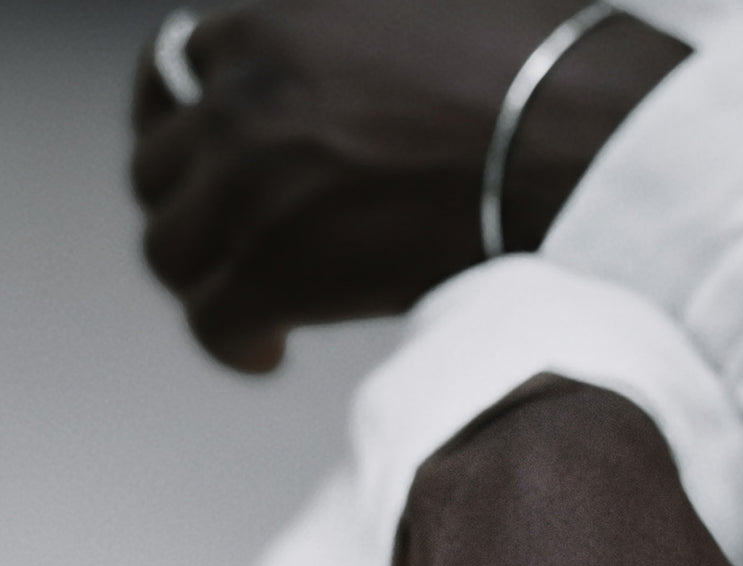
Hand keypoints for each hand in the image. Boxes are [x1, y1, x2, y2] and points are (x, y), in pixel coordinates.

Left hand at [130, 0, 687, 370]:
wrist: (583, 150)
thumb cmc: (542, 77)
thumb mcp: (429, 2)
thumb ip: (360, 28)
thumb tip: (375, 65)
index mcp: (270, 24)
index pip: (173, 77)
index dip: (183, 131)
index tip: (208, 166)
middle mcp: (242, 97)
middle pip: (158, 172)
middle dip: (195, 214)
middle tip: (241, 251)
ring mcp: (254, 186)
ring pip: (171, 251)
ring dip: (209, 282)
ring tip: (257, 309)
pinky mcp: (280, 270)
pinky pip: (211, 321)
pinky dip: (231, 344)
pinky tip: (268, 352)